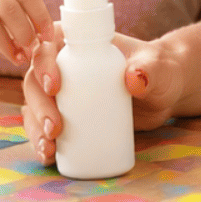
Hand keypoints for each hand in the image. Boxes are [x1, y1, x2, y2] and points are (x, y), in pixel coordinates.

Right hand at [22, 30, 184, 164]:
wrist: (165, 93)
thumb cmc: (160, 70)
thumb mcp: (157, 67)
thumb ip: (149, 69)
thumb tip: (133, 80)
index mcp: (79, 45)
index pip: (48, 46)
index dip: (43, 64)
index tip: (55, 87)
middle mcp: (64, 67)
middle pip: (35, 82)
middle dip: (38, 106)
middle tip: (55, 128)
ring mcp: (64, 94)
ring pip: (35, 107)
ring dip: (35, 128)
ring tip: (49, 148)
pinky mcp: (69, 116)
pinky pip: (45, 126)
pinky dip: (41, 141)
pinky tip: (47, 156)